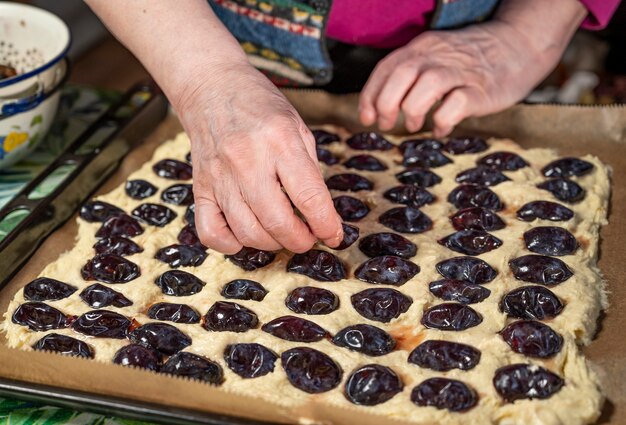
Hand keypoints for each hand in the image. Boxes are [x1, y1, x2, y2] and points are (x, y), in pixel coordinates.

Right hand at [176, 62, 342, 253]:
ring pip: (247, 232)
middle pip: (277, 221)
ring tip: (282, 234)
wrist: (212, 87)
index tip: (333, 235)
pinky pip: (211, 232)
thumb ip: (309, 169)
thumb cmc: (260, 106)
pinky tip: (246, 234)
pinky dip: (231, 245)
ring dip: (272, 244)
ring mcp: (219, 176)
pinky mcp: (199, 187)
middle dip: (301, 240)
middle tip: (309, 237)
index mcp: (280, 140)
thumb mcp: (297, 126)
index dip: (326, 224)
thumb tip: (319, 213)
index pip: (308, 196)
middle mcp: (247, 160)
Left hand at [359, 0, 585, 135]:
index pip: (386, 68)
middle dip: (387, 104)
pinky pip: (457, 104)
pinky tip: (440, 128)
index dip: (370, 95)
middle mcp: (439, 55)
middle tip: (387, 123)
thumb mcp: (436, 56)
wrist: (519, 45)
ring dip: (413, 109)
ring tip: (414, 125)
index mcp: (423, 47)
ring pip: (428, 85)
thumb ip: (410, 74)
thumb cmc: (471, 59)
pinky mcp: (482, 89)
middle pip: (402, 74)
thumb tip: (382, 105)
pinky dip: (443, 120)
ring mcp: (462, 71)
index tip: (367, 117)